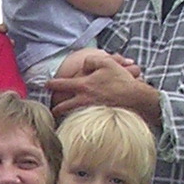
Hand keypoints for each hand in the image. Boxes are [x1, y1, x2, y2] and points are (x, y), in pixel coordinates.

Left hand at [46, 52, 160, 126]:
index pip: (62, 84)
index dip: (52, 84)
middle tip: (51, 109)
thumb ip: (91, 61)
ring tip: (62, 119)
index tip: (47, 85)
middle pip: (63, 106)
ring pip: (73, 116)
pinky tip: (79, 122)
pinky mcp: (99, 118)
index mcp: (84, 85)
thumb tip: (84, 67)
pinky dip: (80, 121)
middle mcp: (84, 100)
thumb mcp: (106, 62)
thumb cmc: (121, 80)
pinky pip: (85, 120)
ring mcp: (91, 111)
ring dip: (66, 117)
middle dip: (56, 108)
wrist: (136, 98)